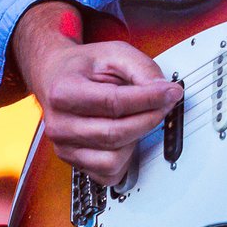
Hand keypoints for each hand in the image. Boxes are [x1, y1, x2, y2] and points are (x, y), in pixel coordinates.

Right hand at [13, 0, 181, 184]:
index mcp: (64, 92)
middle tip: (166, 104)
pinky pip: (108, 174)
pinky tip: (128, 137)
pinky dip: (125, 159)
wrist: (55, 77)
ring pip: (113, 159)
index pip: (113, 103)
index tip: (171, 93)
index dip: (148, 99)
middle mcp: (59, 124)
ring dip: (137, 139)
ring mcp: (64, 147)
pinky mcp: (73, 162)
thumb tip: (165, 92)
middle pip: (115, 133)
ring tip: (141, 118)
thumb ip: (142, 68)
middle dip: (149, 119)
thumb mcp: (114, 53)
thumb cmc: (83, 66)